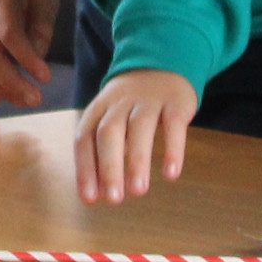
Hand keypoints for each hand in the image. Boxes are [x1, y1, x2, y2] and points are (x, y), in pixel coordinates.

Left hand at [74, 67, 197, 202]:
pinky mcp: (176, 101)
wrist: (163, 63)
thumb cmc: (132, 104)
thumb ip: (105, 153)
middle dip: (109, 167)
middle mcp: (120, 103)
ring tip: (138, 191)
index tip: (90, 199)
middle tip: (113, 199)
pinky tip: (170, 173)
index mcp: (99, 109)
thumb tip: (100, 194)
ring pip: (139, 128)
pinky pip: (173, 124)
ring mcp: (148, 100)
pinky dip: (172, 149)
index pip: (85, 138)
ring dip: (137, 160)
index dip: (86, 168)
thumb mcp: (113, 119)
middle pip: (109, 133)